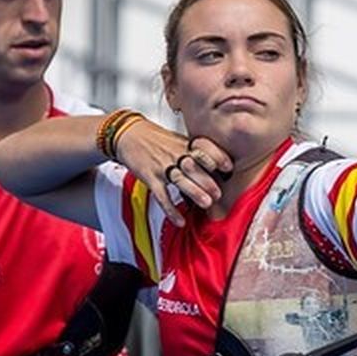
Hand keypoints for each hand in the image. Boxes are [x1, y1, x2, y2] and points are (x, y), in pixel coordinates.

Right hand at [112, 119, 233, 226]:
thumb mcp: (178, 140)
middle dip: (208, 181)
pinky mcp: (149, 177)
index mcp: (184, 144)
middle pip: (194, 167)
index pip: (204, 148)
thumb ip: (195, 153)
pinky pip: (161, 195)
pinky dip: (170, 209)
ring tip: (206, 204)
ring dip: (194, 192)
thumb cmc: (156, 139)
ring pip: (180, 180)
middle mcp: (175, 154)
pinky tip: (180, 220)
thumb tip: (216, 167)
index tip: (229, 168)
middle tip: (218, 194)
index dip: (217, 157)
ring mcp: (162, 166)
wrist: (128, 135)